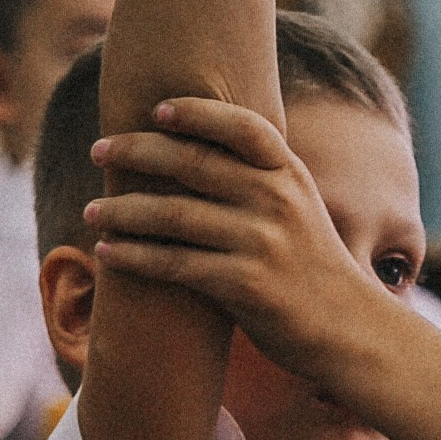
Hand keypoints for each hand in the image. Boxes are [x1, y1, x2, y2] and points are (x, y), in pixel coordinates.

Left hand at [87, 99, 382, 377]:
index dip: (197, 112)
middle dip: (136, 151)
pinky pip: (174, 263)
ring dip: (123, 210)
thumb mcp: (299, 207)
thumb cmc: (311, 266)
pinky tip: (108, 253)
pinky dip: (134, 256)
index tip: (156, 110)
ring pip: (173, 214)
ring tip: (92, 211)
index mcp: (289, 175)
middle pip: (193, 162)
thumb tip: (197, 147)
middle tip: (98, 150)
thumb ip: (258, 178)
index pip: (241, 126)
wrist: (348, 329)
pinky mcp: (245, 285)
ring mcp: (261, 242)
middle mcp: (276, 200)